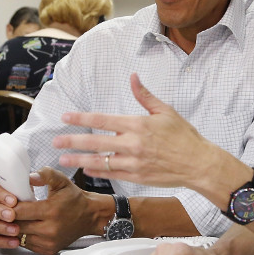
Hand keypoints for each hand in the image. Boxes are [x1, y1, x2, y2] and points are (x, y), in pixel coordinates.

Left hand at [10, 167, 102, 254]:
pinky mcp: (49, 250)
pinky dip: (24, 236)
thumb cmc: (74, 199)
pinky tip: (27, 227)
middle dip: (10, 217)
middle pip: (16, 225)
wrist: (90, 215)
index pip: (19, 211)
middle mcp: (50, 229)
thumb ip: (45, 174)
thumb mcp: (61, 180)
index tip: (8, 201)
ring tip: (17, 218)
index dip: (9, 206)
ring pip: (20, 237)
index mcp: (51, 210)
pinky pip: (27, 245)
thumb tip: (29, 177)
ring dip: (15, 228)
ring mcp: (49, 242)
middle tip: (9, 210)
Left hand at [54, 73, 220, 189]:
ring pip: (99, 161)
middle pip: (95, 142)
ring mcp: (133, 163)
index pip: (102, 120)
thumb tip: (133, 77)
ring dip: (79, 160)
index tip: (65, 118)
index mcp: (137, 125)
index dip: (81, 119)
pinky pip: (111, 174)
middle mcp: (132, 144)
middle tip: (55, 142)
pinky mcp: (137, 177)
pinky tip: (86, 169)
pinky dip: (97, 171)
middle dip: (72, 142)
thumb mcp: (166, 111)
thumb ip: (145, 95)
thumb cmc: (184, 136)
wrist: (198, 163)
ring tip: (62, 160)